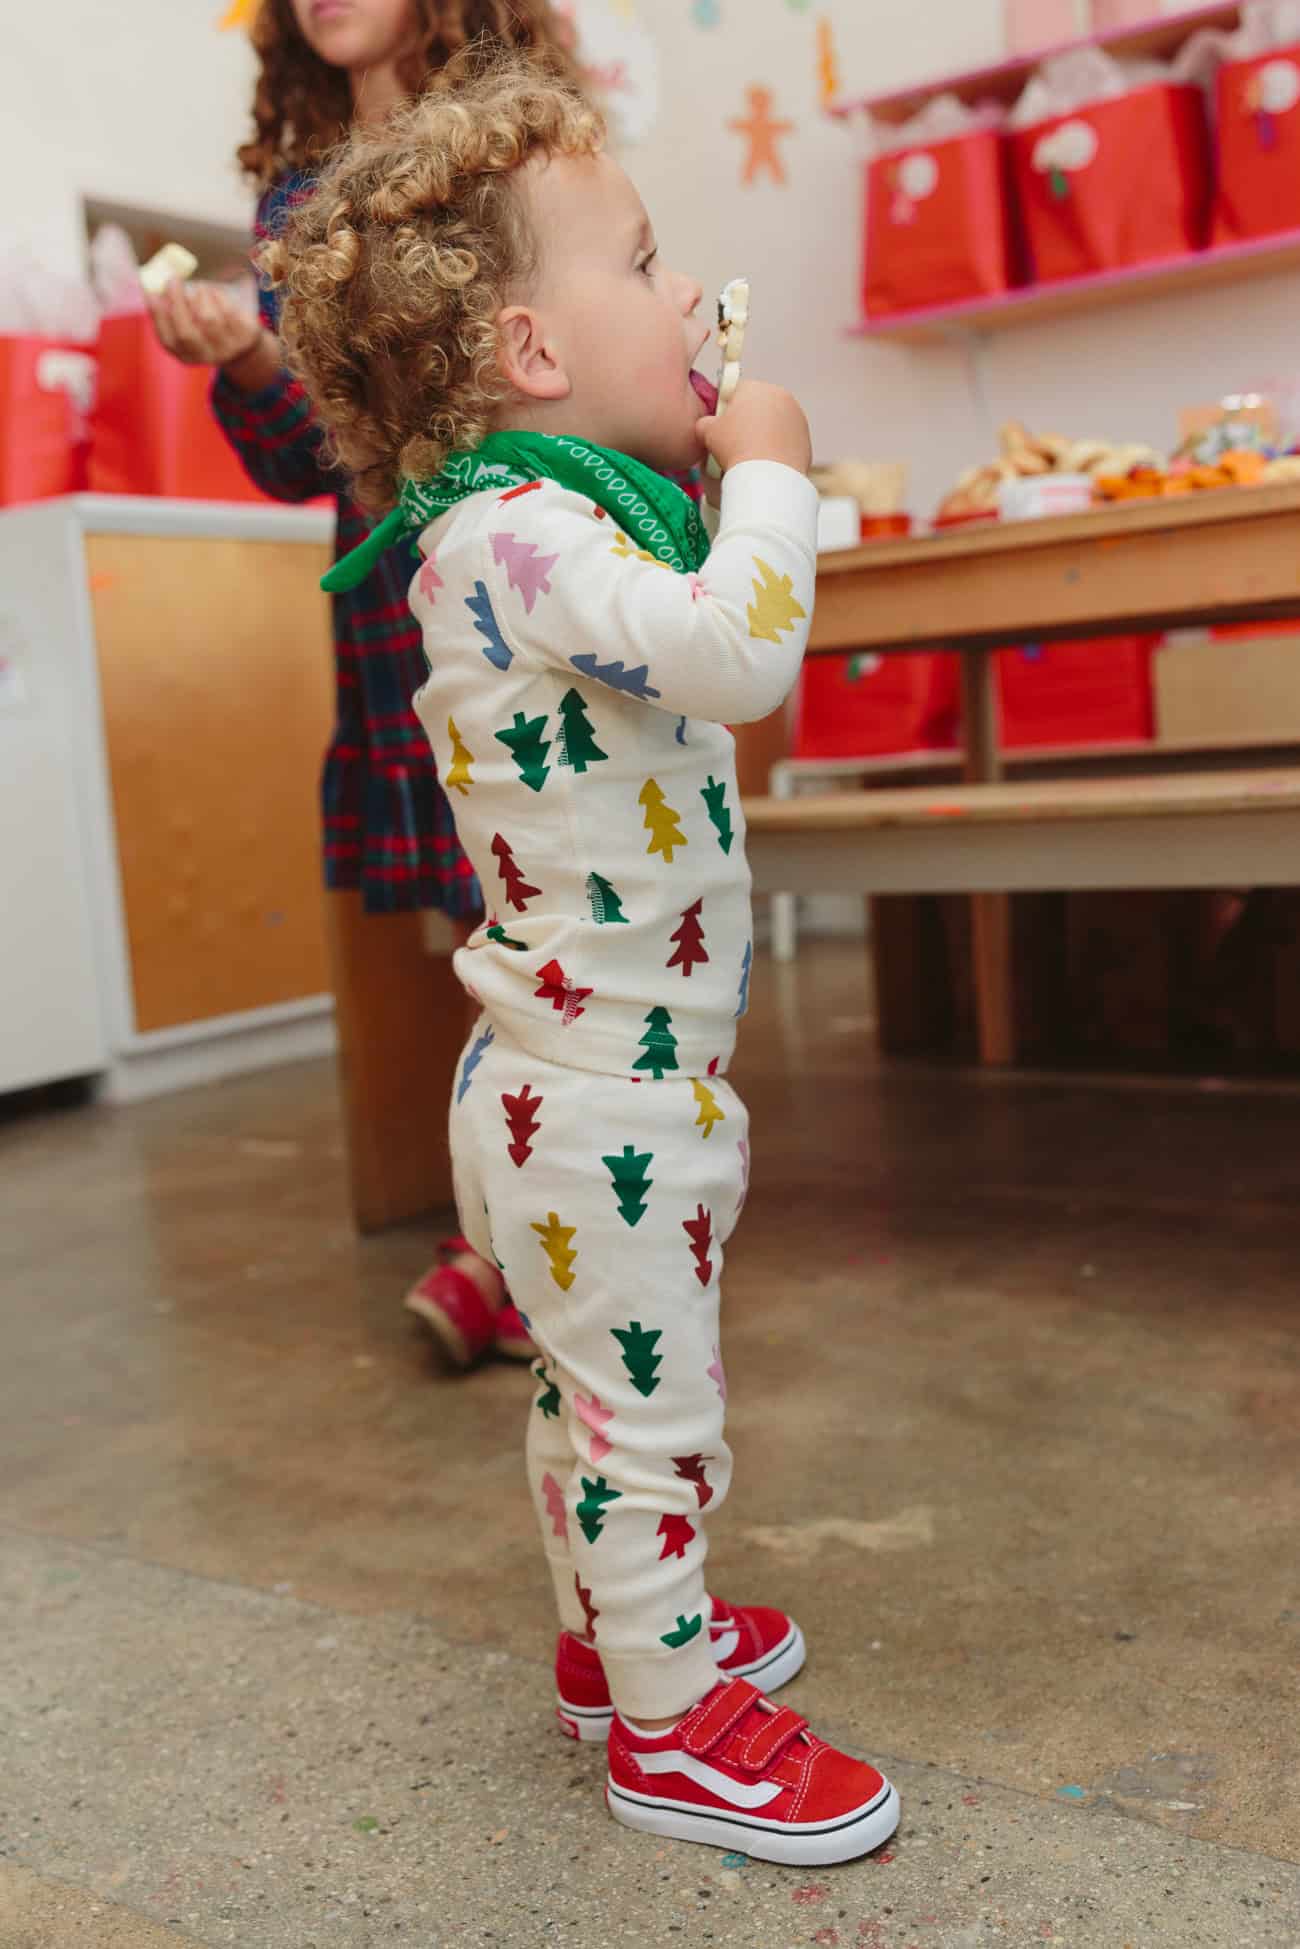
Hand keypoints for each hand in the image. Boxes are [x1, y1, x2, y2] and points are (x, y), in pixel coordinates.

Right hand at [147, 280, 262, 368]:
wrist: (243, 344)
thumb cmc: (207, 327)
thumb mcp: (190, 324)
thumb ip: (172, 309)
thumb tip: (154, 285)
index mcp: (186, 355)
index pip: (168, 340)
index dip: (158, 317)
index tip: (151, 293)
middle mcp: (206, 356)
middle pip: (187, 333)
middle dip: (177, 303)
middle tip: (172, 280)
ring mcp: (227, 348)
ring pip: (209, 320)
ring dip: (199, 297)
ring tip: (199, 287)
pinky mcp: (246, 336)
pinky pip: (229, 312)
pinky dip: (218, 297)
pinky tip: (213, 291)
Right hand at [697, 379, 811, 478]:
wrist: (767, 476)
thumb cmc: (735, 448)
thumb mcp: (707, 431)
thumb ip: (705, 422)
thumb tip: (707, 425)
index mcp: (755, 387)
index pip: (736, 390)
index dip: (726, 407)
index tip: (722, 425)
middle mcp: (779, 395)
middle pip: (758, 405)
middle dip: (747, 420)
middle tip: (735, 442)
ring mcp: (796, 416)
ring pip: (774, 422)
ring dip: (763, 434)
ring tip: (751, 455)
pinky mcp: (805, 437)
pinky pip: (786, 440)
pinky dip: (777, 448)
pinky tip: (766, 463)